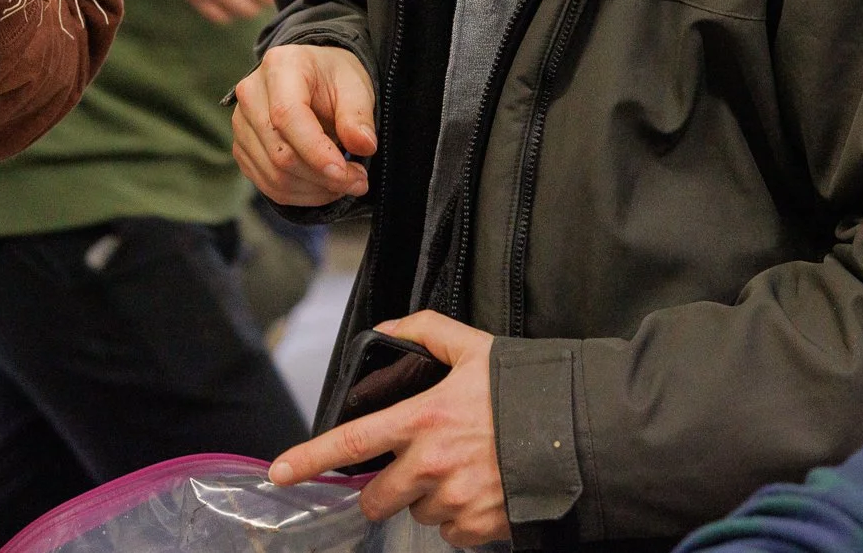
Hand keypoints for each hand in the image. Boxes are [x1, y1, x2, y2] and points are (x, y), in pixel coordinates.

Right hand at [231, 44, 375, 204]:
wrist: (313, 78)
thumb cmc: (333, 79)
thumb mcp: (355, 86)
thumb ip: (358, 116)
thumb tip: (364, 145)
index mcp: (280, 67)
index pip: (288, 116)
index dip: (316, 151)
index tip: (345, 173)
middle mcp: (251, 94)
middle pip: (280, 152)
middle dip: (323, 177)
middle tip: (359, 181)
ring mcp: (241, 123)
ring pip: (274, 175)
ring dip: (315, 190)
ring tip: (345, 183)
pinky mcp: (242, 148)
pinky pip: (267, 184)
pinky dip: (300, 195)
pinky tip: (323, 186)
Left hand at [270, 313, 505, 548]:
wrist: (581, 434)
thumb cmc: (526, 390)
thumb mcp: (474, 348)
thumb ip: (425, 332)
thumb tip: (386, 331)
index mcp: (421, 420)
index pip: (352, 443)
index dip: (311, 459)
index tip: (281, 473)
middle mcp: (430, 466)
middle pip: (378, 497)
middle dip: (385, 490)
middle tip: (412, 469)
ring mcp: (454, 501)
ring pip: (418, 513)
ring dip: (428, 499)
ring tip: (464, 471)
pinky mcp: (478, 529)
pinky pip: (451, 533)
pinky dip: (459, 519)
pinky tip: (482, 492)